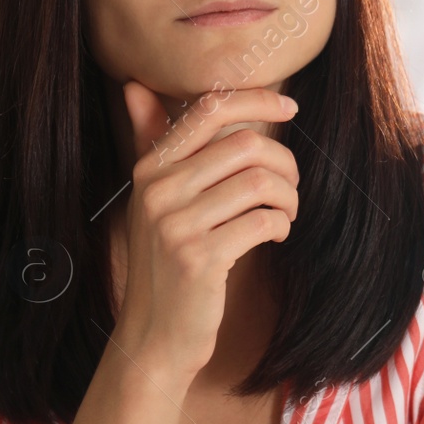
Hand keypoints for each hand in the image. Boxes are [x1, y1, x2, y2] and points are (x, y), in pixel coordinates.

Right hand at [110, 80, 299, 386]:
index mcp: (150, 168)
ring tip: (285, 213)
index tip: (289, 108)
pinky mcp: (200, 258)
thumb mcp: (154, 200)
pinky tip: (276, 235)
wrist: (154, 335)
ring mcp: (176, 224)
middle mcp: (158, 190)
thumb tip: (134, 87)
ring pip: (260, 183)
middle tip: (289, 186)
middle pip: (246, 145)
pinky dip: (282, 225)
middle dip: (283, 162)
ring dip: (288, 197)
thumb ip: (151, 143)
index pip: (209, 110)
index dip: (257, 100)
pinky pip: (264, 221)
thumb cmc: (165, 261)